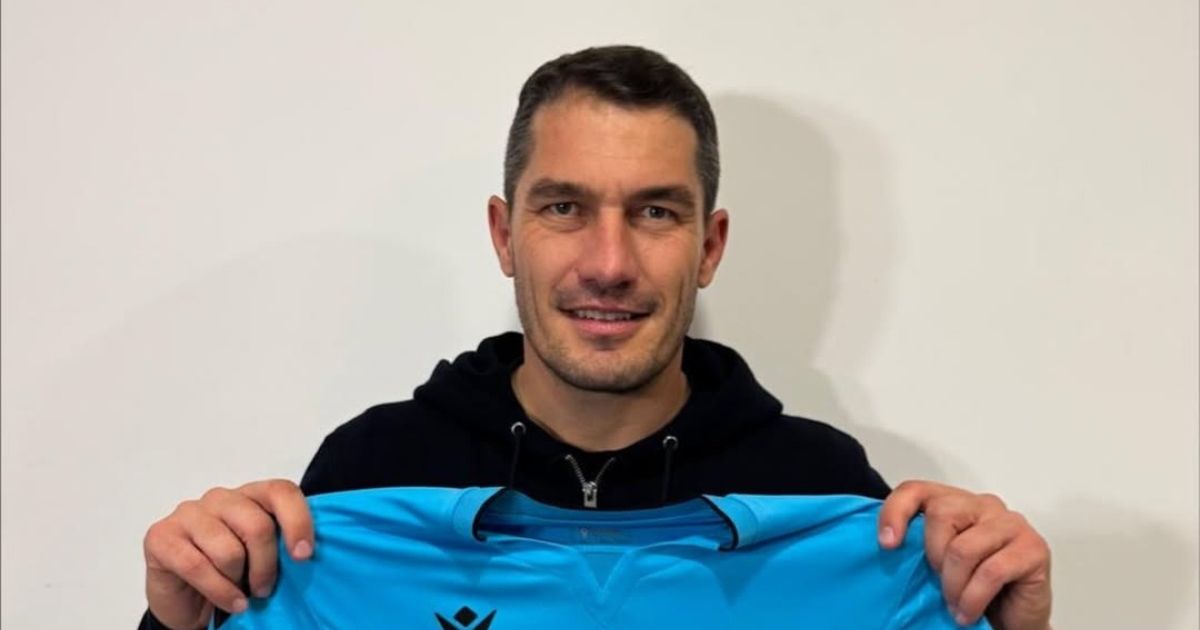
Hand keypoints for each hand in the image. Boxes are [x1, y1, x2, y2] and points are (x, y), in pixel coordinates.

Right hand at [142, 479, 313, 629]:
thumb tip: (305, 552)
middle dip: (267, 565)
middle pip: (257, 525)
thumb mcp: (263, 556)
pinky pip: (196, 566)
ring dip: (239, 581)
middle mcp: (220, 498)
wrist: (188, 600)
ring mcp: (188, 514)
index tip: (303, 555)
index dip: (297, 521)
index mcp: (250, 495)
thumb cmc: (233, 574)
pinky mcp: (160, 536)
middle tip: (266, 588)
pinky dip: (219, 591)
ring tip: (241, 594)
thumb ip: (281, 543)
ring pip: (228, 550)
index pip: (280, 491)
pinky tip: (231, 602)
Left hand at [878, 480, 1051, 629]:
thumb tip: (887, 545)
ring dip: (953, 586)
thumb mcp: (938, 563)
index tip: (887, 545)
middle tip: (939, 585)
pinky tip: (969, 612)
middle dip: (933, 557)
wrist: (1013, 619)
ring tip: (955, 605)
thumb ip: (919, 545)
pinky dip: (973, 598)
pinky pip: (991, 571)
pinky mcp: (1033, 547)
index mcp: (956, 503)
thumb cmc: (973, 589)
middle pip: (941, 513)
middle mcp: (984, 505)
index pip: (916, 490)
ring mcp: (1011, 524)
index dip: (895, 512)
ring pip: (963, 547)